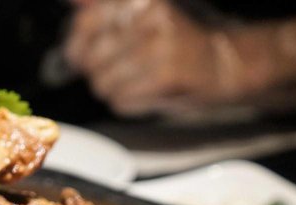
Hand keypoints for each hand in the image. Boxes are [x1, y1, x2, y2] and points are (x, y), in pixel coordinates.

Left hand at [65, 0, 248, 116]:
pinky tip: (150, 90)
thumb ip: (101, 7)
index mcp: (142, 0)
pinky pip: (120, 100)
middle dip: (98, 70)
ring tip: (140, 78)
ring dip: (115, 88)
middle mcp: (150, 16)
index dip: (77, 45)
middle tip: (124, 68)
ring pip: (101, 83)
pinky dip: (130, 102)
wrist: (224, 63)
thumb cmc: (175, 41)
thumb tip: (71, 2)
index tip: (81, 54)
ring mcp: (158, 46)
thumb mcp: (141, 14)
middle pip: (88, 58)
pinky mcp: (165, 76)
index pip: (84, 22)